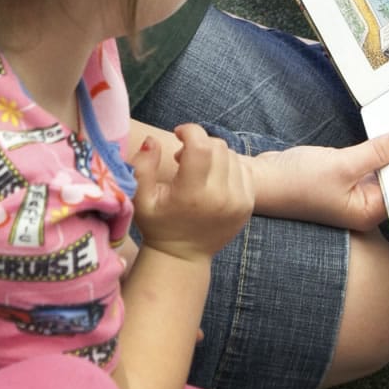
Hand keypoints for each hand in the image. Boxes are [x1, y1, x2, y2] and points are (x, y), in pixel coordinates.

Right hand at [131, 123, 253, 263]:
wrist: (183, 257)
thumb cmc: (158, 224)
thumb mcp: (140, 198)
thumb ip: (143, 166)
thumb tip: (153, 139)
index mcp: (192, 194)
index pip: (201, 146)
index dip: (190, 131)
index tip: (178, 134)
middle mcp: (220, 197)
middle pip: (217, 147)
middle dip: (200, 143)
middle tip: (184, 156)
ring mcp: (238, 201)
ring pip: (232, 155)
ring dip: (214, 154)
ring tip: (198, 169)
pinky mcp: (248, 205)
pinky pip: (243, 169)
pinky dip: (228, 166)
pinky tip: (213, 178)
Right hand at [248, 129, 388, 228]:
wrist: (262, 180)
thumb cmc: (296, 183)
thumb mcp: (343, 163)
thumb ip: (377, 152)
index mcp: (366, 213)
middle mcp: (362, 207)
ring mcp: (351, 194)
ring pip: (380, 171)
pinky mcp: (342, 180)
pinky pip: (366, 165)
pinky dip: (374, 153)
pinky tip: (386, 137)